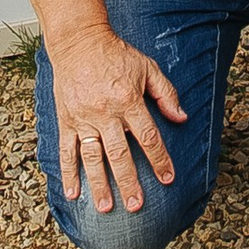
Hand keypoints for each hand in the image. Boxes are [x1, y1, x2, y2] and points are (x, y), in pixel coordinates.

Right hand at [50, 22, 186, 215]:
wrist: (79, 41)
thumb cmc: (116, 54)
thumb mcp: (147, 67)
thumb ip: (166, 93)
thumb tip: (181, 118)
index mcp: (128, 100)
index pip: (147, 136)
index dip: (159, 159)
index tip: (168, 178)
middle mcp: (105, 112)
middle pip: (119, 153)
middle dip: (128, 182)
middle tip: (136, 205)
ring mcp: (83, 118)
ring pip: (92, 157)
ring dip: (99, 184)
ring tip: (106, 207)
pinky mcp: (66, 119)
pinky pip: (66, 150)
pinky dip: (68, 172)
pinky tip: (73, 193)